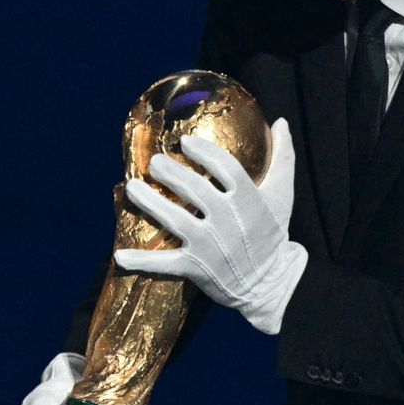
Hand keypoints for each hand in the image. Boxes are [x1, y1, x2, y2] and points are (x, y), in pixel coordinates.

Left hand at [115, 117, 307, 333]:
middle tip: (154, 162)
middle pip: (194, 189)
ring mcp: (209, 245)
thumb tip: (282, 122)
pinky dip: (142, 262)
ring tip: (132, 186)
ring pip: (174, 219)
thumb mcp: (283, 194)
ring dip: (149, 202)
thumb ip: (283, 157)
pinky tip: (120, 256)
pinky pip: (165, 264)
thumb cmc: (273, 232)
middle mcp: (227, 219)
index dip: (204, 152)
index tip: (186, 142)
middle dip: (170, 173)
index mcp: (249, 199)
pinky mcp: (195, 267)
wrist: (271, 282)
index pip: (225, 167)